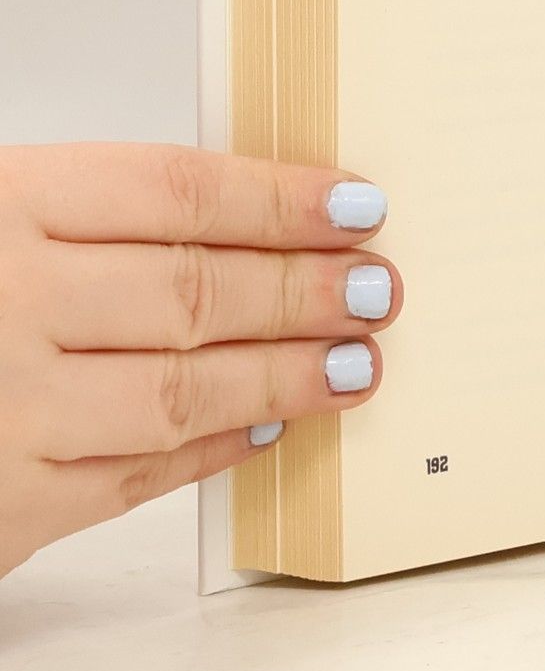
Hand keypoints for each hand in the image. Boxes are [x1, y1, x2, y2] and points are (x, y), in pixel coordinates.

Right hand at [0, 144, 399, 577]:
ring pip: (177, 394)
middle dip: (306, 293)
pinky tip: (269, 426)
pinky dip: (211, 452)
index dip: (282, 199)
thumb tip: (260, 217)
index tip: (360, 203)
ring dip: (284, 378)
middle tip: (381, 288)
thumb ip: (96, 213)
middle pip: (191, 293)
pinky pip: (131, 476)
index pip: (175, 193)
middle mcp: (0, 303)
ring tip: (356, 363)